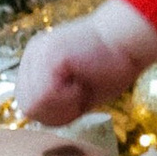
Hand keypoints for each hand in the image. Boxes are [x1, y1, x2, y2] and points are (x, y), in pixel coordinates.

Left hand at [14, 0, 156, 126]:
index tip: (80, 94)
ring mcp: (37, 53)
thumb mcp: (77, 91)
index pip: (30, 106)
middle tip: (82, 89)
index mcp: (36, 62)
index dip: (55, 112)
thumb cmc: (113, 65)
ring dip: (64, 103)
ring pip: (35, 105)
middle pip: (28, 108)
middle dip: (57, 110)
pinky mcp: (48, 55)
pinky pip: (47, 97)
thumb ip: (54, 101)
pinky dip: (69, 98)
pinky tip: (83, 79)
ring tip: (83, 81)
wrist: (129, 39)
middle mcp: (31, 55)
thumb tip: (39, 116)